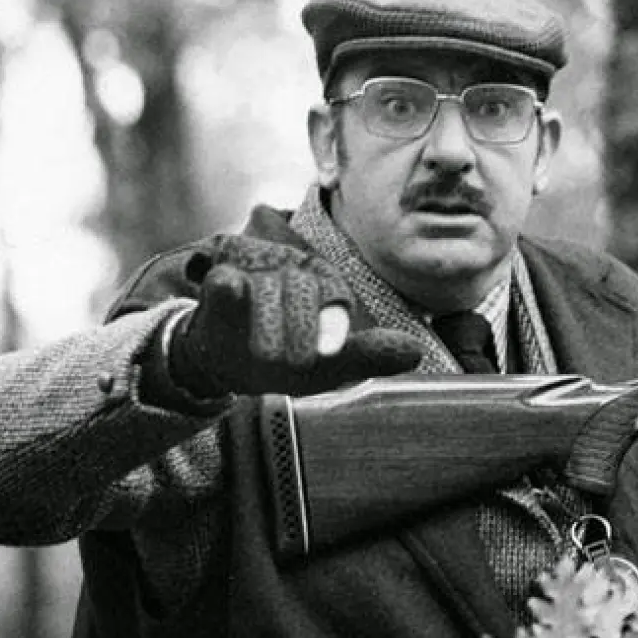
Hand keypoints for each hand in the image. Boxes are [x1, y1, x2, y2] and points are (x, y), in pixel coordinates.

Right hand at [167, 235, 422, 397]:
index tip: (327, 353)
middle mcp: (296, 271)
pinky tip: (227, 287)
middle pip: (302, 290)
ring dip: (265, 328)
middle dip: (298, 332)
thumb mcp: (333, 366)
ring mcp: (258, 271)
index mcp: (329, 287)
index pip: (336, 297)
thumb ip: (370, 356)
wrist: (231, 364)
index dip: (331, 324)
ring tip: (265, 356)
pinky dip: (226, 287)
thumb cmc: (289, 359)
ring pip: (265, 289)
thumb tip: (415, 352)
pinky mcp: (222, 279)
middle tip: (293, 364)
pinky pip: (226, 280)